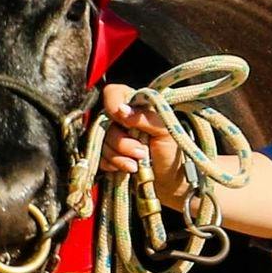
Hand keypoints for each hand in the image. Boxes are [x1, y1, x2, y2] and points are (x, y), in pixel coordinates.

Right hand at [99, 83, 190, 209]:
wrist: (169, 179)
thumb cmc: (172, 150)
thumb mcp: (165, 130)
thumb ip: (145, 117)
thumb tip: (122, 110)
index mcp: (136, 105)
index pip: (113, 93)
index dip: (113, 105)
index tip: (123, 121)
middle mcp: (121, 118)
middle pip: (105, 123)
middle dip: (122, 142)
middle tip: (141, 153)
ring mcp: (112, 135)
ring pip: (101, 141)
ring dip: (119, 156)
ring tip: (136, 165)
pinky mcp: (107, 153)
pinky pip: (99, 156)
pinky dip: (113, 164)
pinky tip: (127, 168)